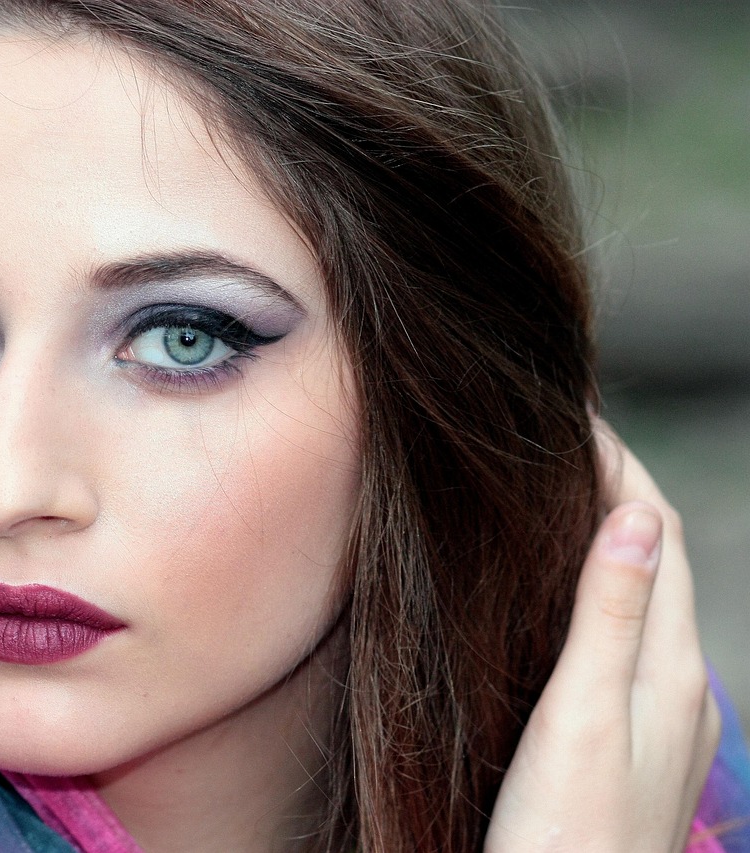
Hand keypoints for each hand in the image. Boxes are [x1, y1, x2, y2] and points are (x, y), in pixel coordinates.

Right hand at [485, 420, 720, 852]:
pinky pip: (629, 638)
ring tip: (556, 494)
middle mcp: (680, 686)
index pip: (657, 534)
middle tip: (556, 438)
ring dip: (611, 537)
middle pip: (659, 558)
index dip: (619, 467)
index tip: (568, 412)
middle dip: (617, 490)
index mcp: (672, 669)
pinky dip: (603, 590)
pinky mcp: (633, 742)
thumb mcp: (584, 719)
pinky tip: (564, 596)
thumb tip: (639, 515)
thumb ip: (613, 618)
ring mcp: (661, 718)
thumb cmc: (564, 836)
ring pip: (645, 598)